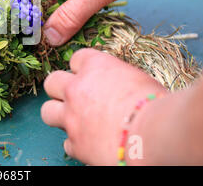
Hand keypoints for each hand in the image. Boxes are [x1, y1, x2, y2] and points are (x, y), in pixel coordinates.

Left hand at [41, 49, 167, 164]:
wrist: (154, 135)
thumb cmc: (156, 104)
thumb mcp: (139, 78)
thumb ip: (119, 78)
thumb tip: (122, 85)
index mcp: (95, 67)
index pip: (77, 58)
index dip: (83, 67)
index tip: (90, 75)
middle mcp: (76, 89)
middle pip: (52, 82)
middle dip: (61, 89)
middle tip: (74, 97)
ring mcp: (71, 117)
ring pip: (47, 111)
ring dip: (59, 115)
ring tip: (74, 120)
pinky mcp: (75, 144)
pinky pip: (67, 142)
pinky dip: (77, 143)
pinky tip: (90, 143)